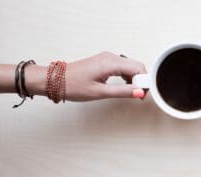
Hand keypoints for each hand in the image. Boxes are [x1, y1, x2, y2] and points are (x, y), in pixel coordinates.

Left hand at [26, 51, 146, 100]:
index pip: (138, 68)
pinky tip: (125, 86)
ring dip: (135, 79)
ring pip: (130, 66)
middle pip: (136, 66)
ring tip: (132, 93)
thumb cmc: (73, 85)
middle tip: (140, 95)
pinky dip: (127, 76)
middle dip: (142, 80)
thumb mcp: (100, 92)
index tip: (145, 94)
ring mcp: (107, 58)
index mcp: (111, 63)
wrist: (55, 80)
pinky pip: (122, 67)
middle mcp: (111, 57)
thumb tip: (139, 93)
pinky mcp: (104, 61)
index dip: (145, 81)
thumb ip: (123, 92)